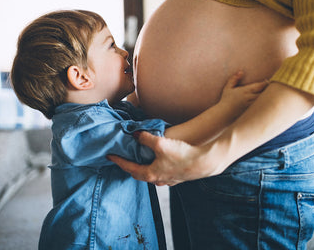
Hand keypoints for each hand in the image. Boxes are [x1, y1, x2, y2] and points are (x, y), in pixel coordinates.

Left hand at [107, 131, 227, 185]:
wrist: (204, 163)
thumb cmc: (182, 155)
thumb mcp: (161, 144)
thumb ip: (146, 139)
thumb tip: (135, 134)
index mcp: (151, 174)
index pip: (129, 168)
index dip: (118, 161)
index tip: (109, 156)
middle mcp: (158, 180)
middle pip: (138, 174)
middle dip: (129, 166)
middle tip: (122, 158)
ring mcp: (168, 180)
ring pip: (150, 174)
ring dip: (142, 167)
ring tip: (138, 158)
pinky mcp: (177, 176)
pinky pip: (161, 172)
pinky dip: (154, 166)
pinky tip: (157, 161)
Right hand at [219, 71, 267, 119]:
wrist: (224, 114)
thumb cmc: (226, 100)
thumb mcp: (228, 88)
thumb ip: (234, 79)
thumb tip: (241, 72)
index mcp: (245, 91)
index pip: (259, 86)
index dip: (265, 83)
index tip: (267, 81)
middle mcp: (249, 98)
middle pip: (264, 93)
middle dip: (268, 90)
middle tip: (272, 87)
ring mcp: (251, 106)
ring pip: (263, 101)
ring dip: (267, 97)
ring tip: (271, 94)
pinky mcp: (251, 112)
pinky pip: (261, 107)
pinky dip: (264, 104)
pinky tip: (265, 103)